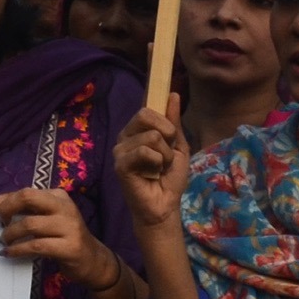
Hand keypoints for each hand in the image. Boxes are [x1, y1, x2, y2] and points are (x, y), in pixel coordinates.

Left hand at [0, 189, 120, 291]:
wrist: (92, 261)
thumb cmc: (61, 238)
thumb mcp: (45, 221)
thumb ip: (23, 213)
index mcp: (56, 196)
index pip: (20, 193)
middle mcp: (64, 206)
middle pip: (26, 197)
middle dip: (4, 210)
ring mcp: (69, 226)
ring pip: (28, 224)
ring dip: (10, 235)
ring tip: (5, 242)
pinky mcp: (70, 246)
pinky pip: (36, 245)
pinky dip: (18, 250)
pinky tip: (9, 254)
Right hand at [113, 96, 191, 236]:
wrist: (165, 204)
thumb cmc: (170, 176)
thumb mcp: (178, 146)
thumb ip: (174, 122)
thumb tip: (174, 94)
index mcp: (137, 130)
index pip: (146, 108)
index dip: (161, 116)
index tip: (170, 132)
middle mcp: (125, 136)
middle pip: (145, 115)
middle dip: (166, 135)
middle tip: (165, 155)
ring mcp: (120, 150)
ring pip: (151, 136)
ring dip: (164, 155)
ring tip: (158, 168)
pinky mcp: (120, 164)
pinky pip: (144, 152)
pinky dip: (156, 163)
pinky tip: (151, 174)